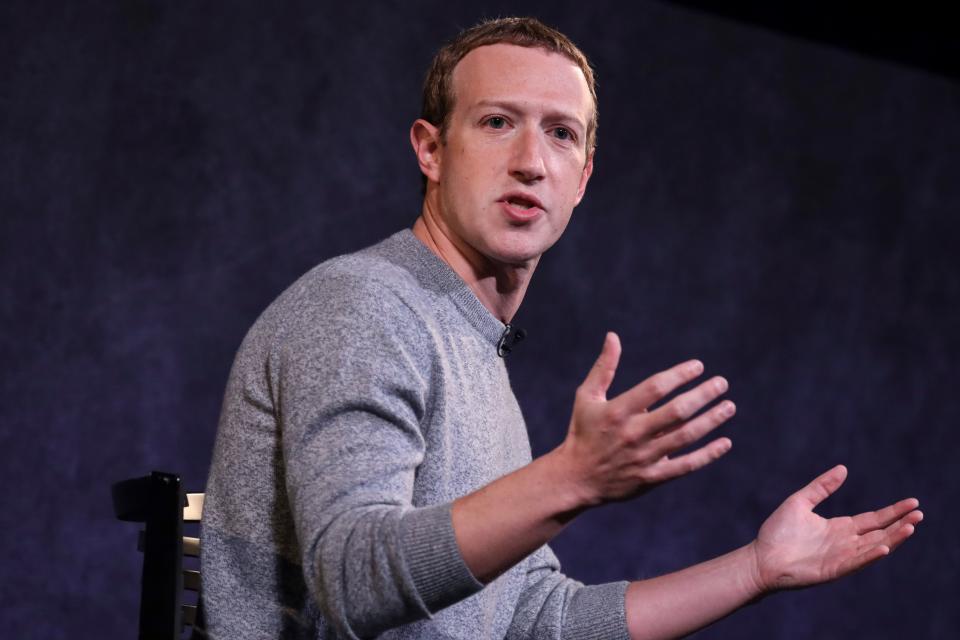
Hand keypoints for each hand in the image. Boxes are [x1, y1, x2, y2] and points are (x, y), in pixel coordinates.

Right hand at [557, 332, 734, 505]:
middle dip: (703, 395)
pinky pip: (685, 466)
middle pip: (676, 411)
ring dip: (711, 420)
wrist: (576, 478)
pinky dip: (708, 455)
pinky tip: (725, 442)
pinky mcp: (652, 477)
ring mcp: (644, 457)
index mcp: (618, 411)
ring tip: (729, 406)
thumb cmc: (583, 432)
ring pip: (685, 436)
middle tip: (722, 383)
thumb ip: (604, 368)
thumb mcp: (587, 397)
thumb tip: (613, 336)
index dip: (680, 375)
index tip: (698, 366)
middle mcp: (633, 433)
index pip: (655, 387)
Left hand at [751, 465, 921, 592]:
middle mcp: (845, 542)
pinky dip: (870, 555)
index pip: (873, 519)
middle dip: (900, 523)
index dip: (893, 511)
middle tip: (919, 513)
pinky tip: (884, 547)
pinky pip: (856, 562)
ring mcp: (841, 557)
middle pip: (880, 532)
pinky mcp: (833, 569)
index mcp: (839, 527)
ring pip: (874, 547)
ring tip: (911, 526)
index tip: (912, 502)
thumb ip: (822, 487)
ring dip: (893, 538)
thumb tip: (843, 468)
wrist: (761, 558)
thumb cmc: (777, 532)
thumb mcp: (800, 502)